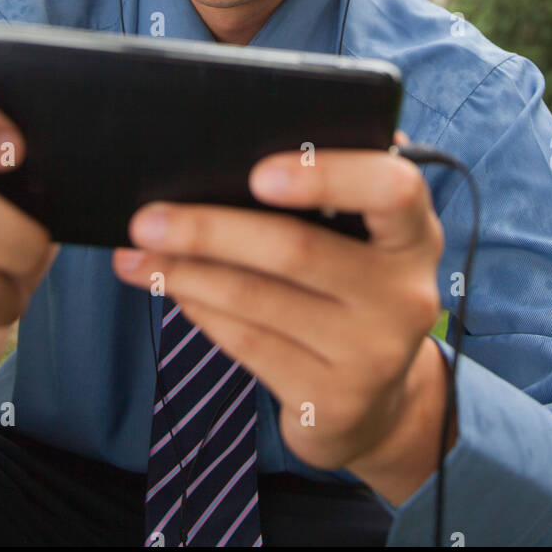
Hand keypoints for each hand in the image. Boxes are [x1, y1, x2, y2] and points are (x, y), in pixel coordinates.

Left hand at [112, 130, 445, 491]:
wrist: (377, 400)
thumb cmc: (353, 286)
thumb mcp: (365, 239)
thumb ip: (332, 194)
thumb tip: (233, 150)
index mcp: (414, 234)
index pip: (393, 190)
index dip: (327, 176)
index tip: (257, 172)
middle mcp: (405, 295)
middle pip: (298, 250)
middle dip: (210, 229)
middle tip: (147, 218)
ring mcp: (372, 354)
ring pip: (258, 300)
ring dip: (186, 271)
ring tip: (137, 254)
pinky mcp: (332, 401)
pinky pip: (248, 345)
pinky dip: (201, 310)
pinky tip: (173, 289)